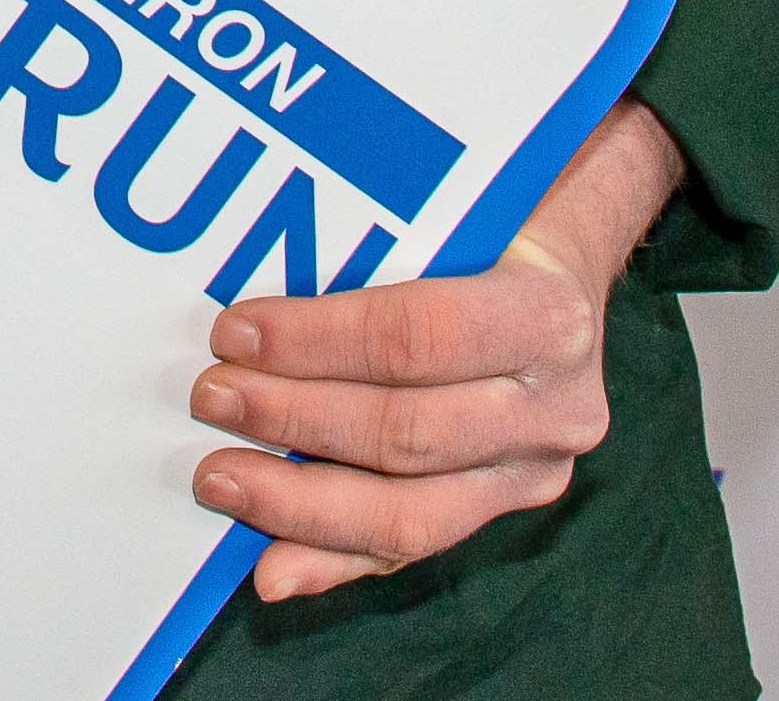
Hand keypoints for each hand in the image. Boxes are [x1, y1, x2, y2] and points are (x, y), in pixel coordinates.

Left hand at [185, 99, 683, 599]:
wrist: (566, 275)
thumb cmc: (494, 229)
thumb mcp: (457, 210)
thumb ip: (377, 242)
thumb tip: (258, 302)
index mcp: (548, 318)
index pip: (417, 336)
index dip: (317, 341)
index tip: (235, 333)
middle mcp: (556, 408)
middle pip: (408, 432)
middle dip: (294, 420)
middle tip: (212, 397)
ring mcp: (534, 471)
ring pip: (410, 513)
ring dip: (299, 502)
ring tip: (221, 480)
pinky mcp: (504, 510)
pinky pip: (411, 547)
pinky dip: (334, 561)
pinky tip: (272, 568)